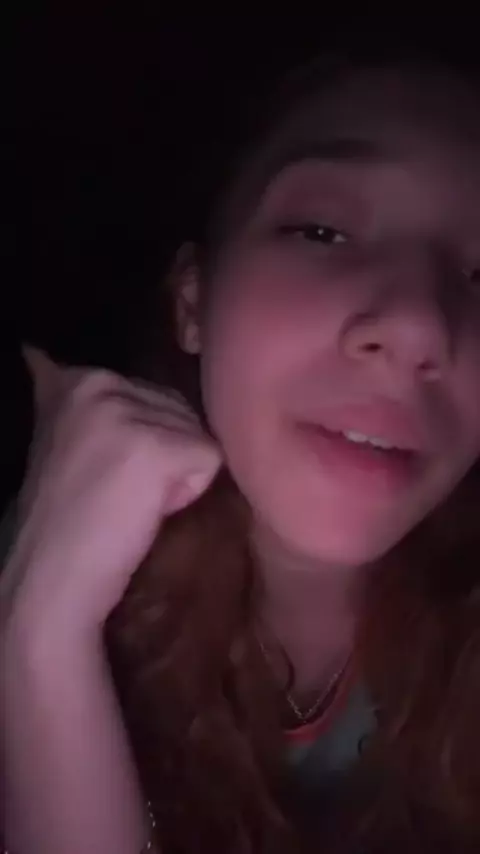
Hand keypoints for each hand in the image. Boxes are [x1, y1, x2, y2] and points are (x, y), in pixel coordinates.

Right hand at [0, 348, 220, 635]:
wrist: (52, 582)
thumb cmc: (65, 521)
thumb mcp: (64, 440)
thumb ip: (85, 403)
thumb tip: (39, 353)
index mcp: (79, 379)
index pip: (155, 396)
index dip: (145, 441)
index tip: (104, 474)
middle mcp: (101, 383)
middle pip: (182, 410)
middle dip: (164, 454)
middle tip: (117, 493)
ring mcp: (127, 413)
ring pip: (198, 435)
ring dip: (176, 474)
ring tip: (128, 502)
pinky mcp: (158, 448)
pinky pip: (210, 461)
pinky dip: (188, 494)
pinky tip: (145, 512)